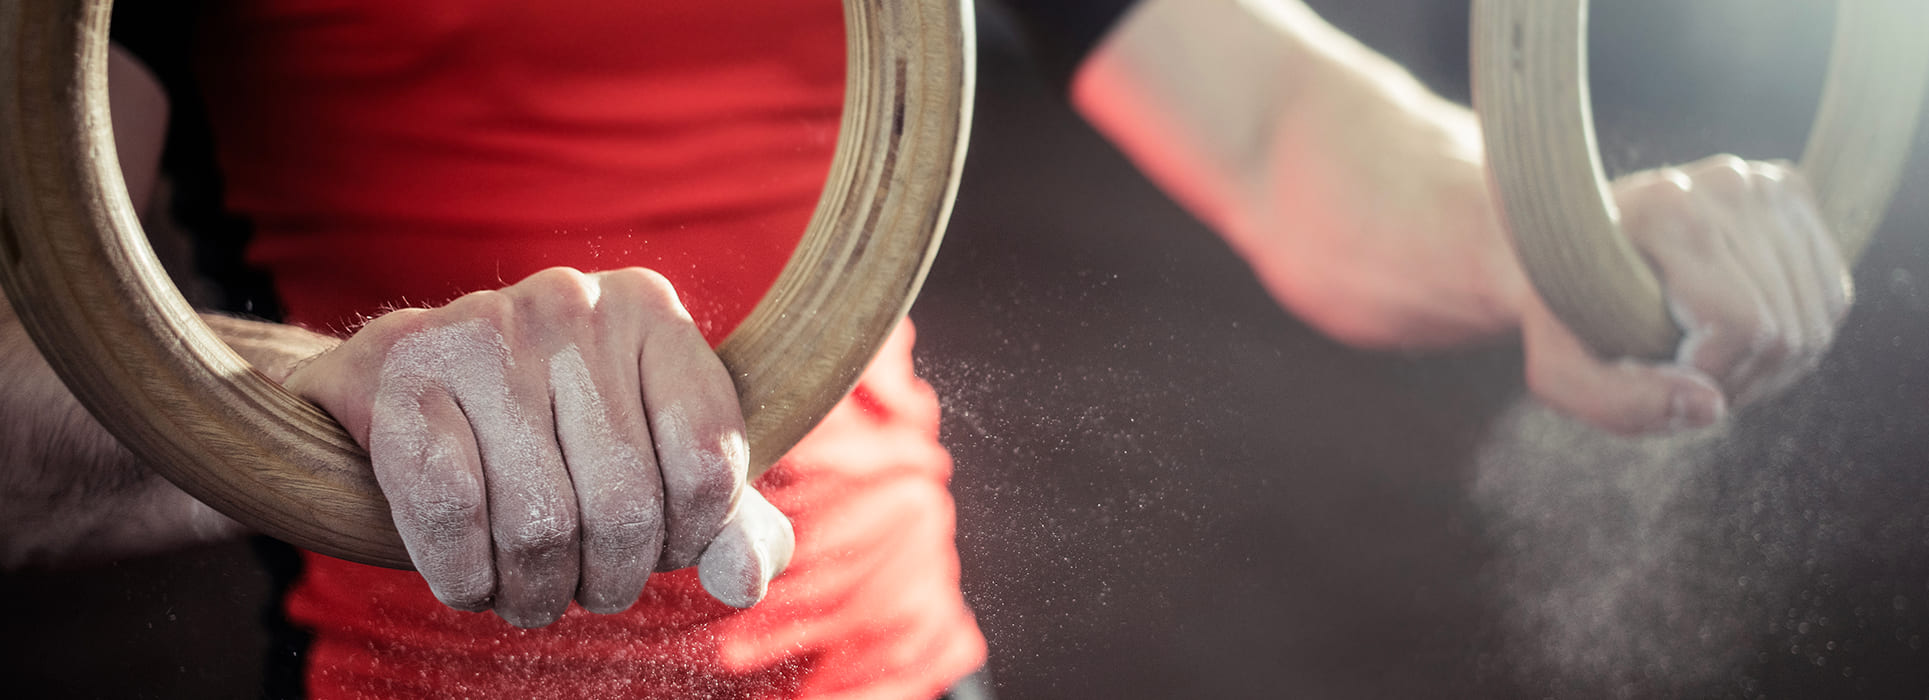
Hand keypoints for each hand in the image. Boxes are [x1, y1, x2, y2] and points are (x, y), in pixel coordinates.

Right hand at [283, 267, 794, 627]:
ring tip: (529, 590)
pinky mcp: (400, 370)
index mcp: (650, 310)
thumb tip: (746, 579)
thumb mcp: (654, 462)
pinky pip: (451, 510)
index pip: (706, 465)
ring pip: (539, 523)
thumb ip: (722, 521)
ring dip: (535, 590)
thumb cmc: (553, 436)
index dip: (687, 539)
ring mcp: (482, 326)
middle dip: (609, 579)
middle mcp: (572, 300)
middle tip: (586, 589)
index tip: (658, 550)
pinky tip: (472, 578)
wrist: (399, 384)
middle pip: (623, 505)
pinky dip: (464, 574)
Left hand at [1521, 155, 1851, 434]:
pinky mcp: (1791, 192)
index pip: (1742, 325)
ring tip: (1708, 363)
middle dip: (1739, 379)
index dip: (1713, 378)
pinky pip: (1831, 295)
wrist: (1560, 242)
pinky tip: (1741, 339)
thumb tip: (1711, 408)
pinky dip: (1796, 336)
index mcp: (1664, 213)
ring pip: (1817, 317)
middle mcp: (1725, 186)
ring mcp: (1765, 184)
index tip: (1666, 381)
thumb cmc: (1558, 313)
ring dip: (1769, 366)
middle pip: (1786, 328)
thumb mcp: (1558, 371)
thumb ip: (1619, 402)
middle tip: (1685, 382)